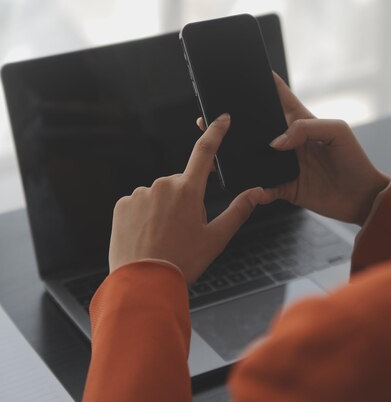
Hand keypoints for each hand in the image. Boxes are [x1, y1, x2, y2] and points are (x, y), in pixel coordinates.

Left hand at [109, 114, 263, 282]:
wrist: (142, 283)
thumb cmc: (181, 262)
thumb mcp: (216, 238)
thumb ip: (238, 211)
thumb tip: (257, 192)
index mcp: (187, 190)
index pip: (204, 152)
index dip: (215, 132)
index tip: (222, 118)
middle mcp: (162, 185)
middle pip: (180, 185)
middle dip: (185, 201)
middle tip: (184, 232)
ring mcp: (139, 194)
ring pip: (158, 196)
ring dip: (163, 210)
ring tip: (163, 239)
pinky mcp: (122, 205)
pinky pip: (138, 204)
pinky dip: (144, 216)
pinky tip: (146, 237)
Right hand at [197, 74, 389, 224]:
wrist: (362, 197)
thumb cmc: (354, 159)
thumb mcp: (336, 131)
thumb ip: (305, 128)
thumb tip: (275, 143)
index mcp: (300, 121)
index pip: (278, 96)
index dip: (263, 83)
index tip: (243, 73)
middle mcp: (288, 141)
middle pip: (257, 127)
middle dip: (238, 122)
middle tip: (215, 118)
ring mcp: (284, 164)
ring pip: (254, 157)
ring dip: (239, 156)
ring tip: (220, 152)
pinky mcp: (284, 187)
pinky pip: (262, 188)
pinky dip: (255, 189)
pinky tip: (250, 188)